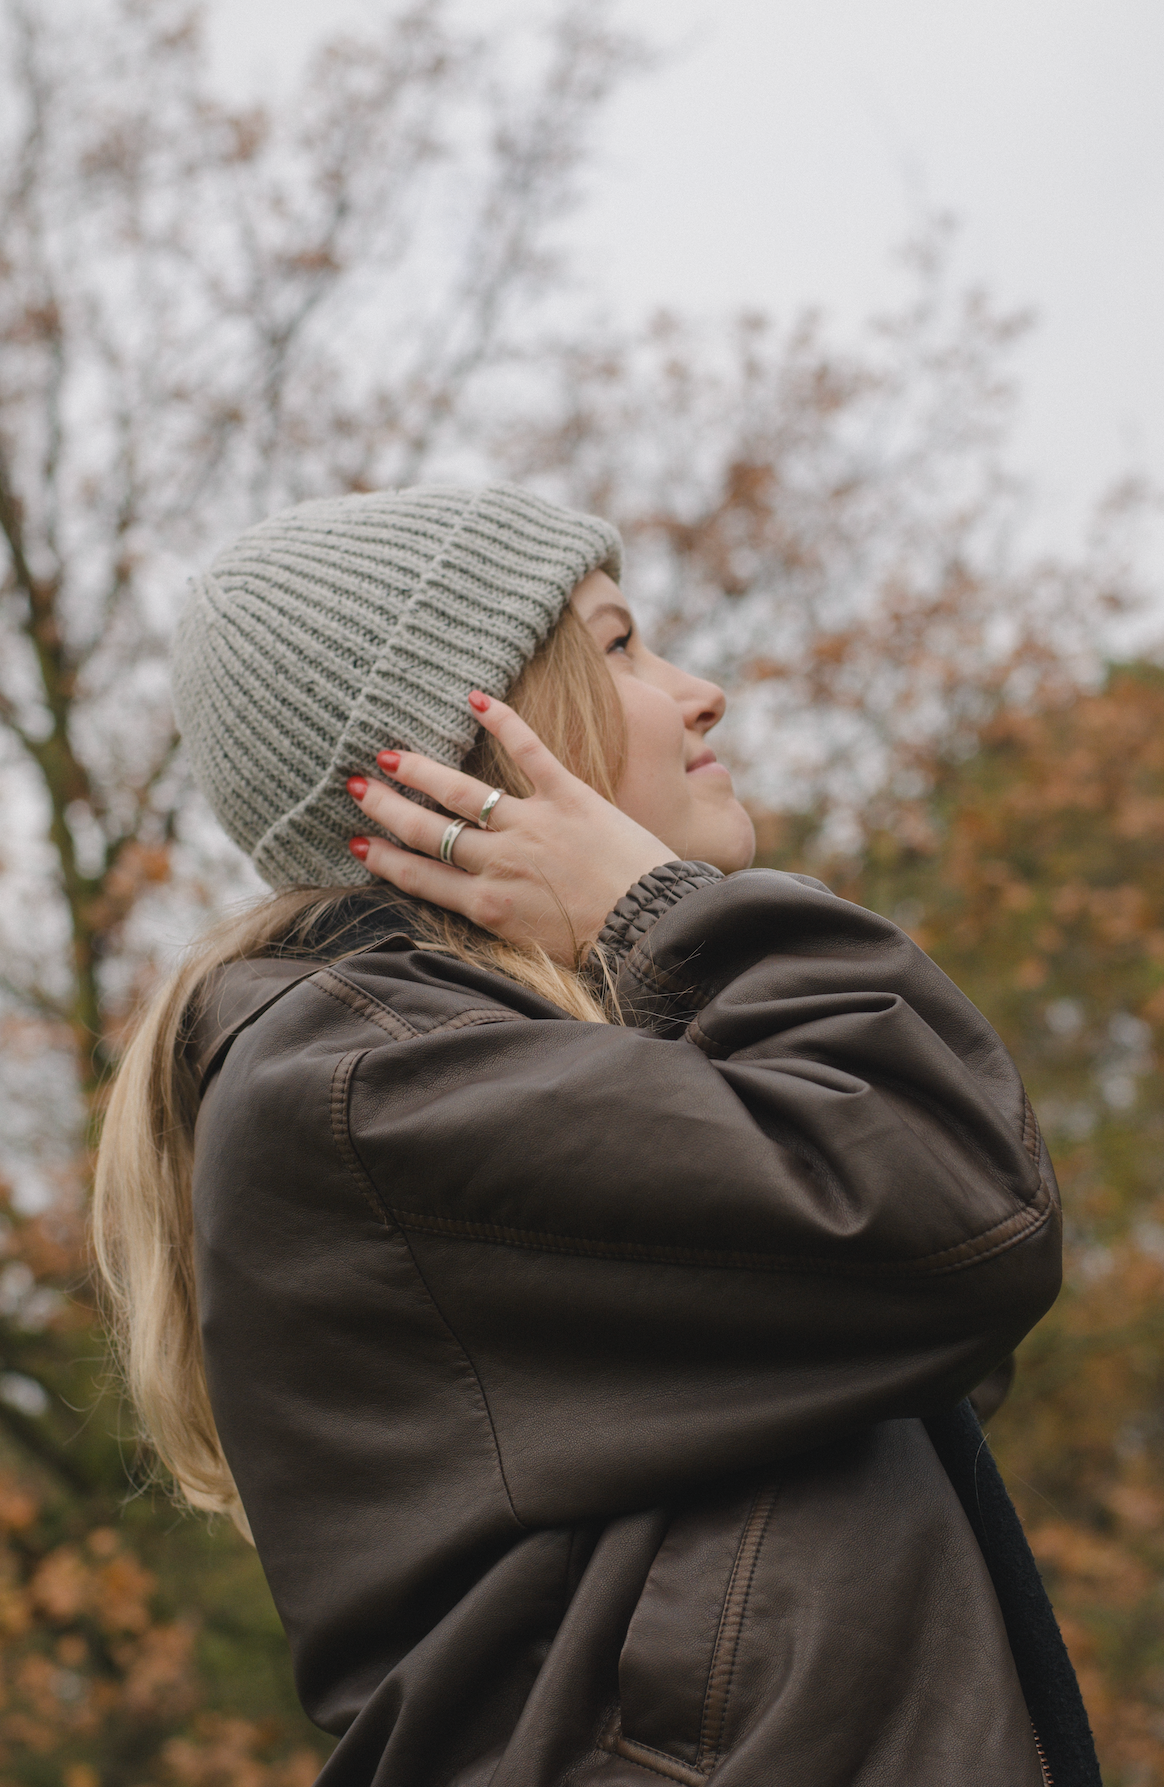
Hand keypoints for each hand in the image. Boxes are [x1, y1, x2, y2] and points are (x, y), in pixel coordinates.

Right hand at [346, 691, 673, 965]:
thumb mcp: (532, 946)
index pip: (418, 875)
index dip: (381, 857)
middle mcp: (498, 862)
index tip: (355, 840)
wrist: (652, 929)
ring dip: (419, 770)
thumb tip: (469, 901)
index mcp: (487, 905)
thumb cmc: (600, 945)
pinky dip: (502, 721)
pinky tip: (477, 699)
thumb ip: (496, 918)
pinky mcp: (569, 797)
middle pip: (426, 830)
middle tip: (355, 785)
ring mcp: (531, 825)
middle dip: (385, 807)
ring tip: (389, 754)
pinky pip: (529, 751)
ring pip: (459, 792)